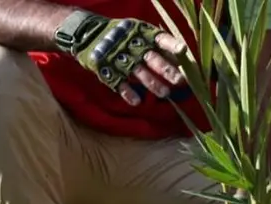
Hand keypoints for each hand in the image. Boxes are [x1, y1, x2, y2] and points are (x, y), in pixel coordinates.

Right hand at [55, 10, 186, 104]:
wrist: (87, 34)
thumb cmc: (123, 37)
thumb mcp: (140, 35)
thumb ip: (159, 48)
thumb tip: (182, 61)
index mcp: (141, 33)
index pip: (159, 38)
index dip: (171, 44)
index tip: (183, 51)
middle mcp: (131, 44)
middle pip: (151, 57)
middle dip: (166, 69)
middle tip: (179, 81)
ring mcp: (118, 56)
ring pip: (138, 72)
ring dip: (152, 84)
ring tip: (165, 93)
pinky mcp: (106, 69)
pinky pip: (118, 82)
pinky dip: (127, 92)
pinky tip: (137, 102)